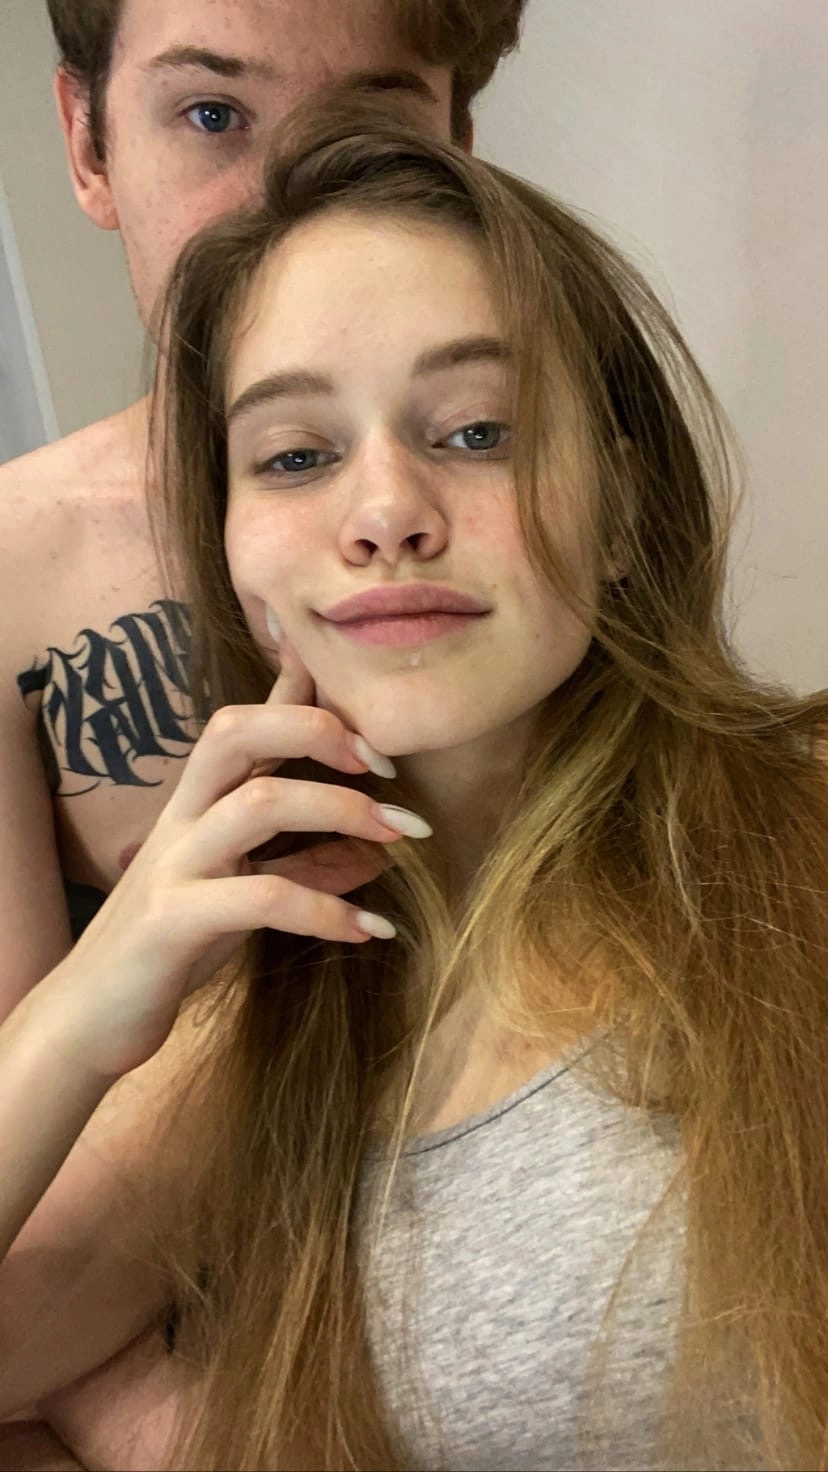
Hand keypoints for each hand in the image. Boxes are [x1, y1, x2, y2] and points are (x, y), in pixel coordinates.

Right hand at [46, 638, 429, 1081]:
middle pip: (235, 730)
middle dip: (315, 728)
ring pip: (255, 802)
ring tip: (404, 837)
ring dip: (340, 810)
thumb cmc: (172, 948)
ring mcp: (173, 865)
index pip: (245, 721)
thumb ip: (304, 865)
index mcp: (198, 802)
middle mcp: (182, 818)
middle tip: (386, 764)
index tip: (360, 681)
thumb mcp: (244, 896)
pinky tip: (370, 931)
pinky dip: (325, 909)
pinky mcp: (170, 922)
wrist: (89, 1019)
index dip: (299, 685)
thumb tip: (379, 851)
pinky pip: (258, 899)